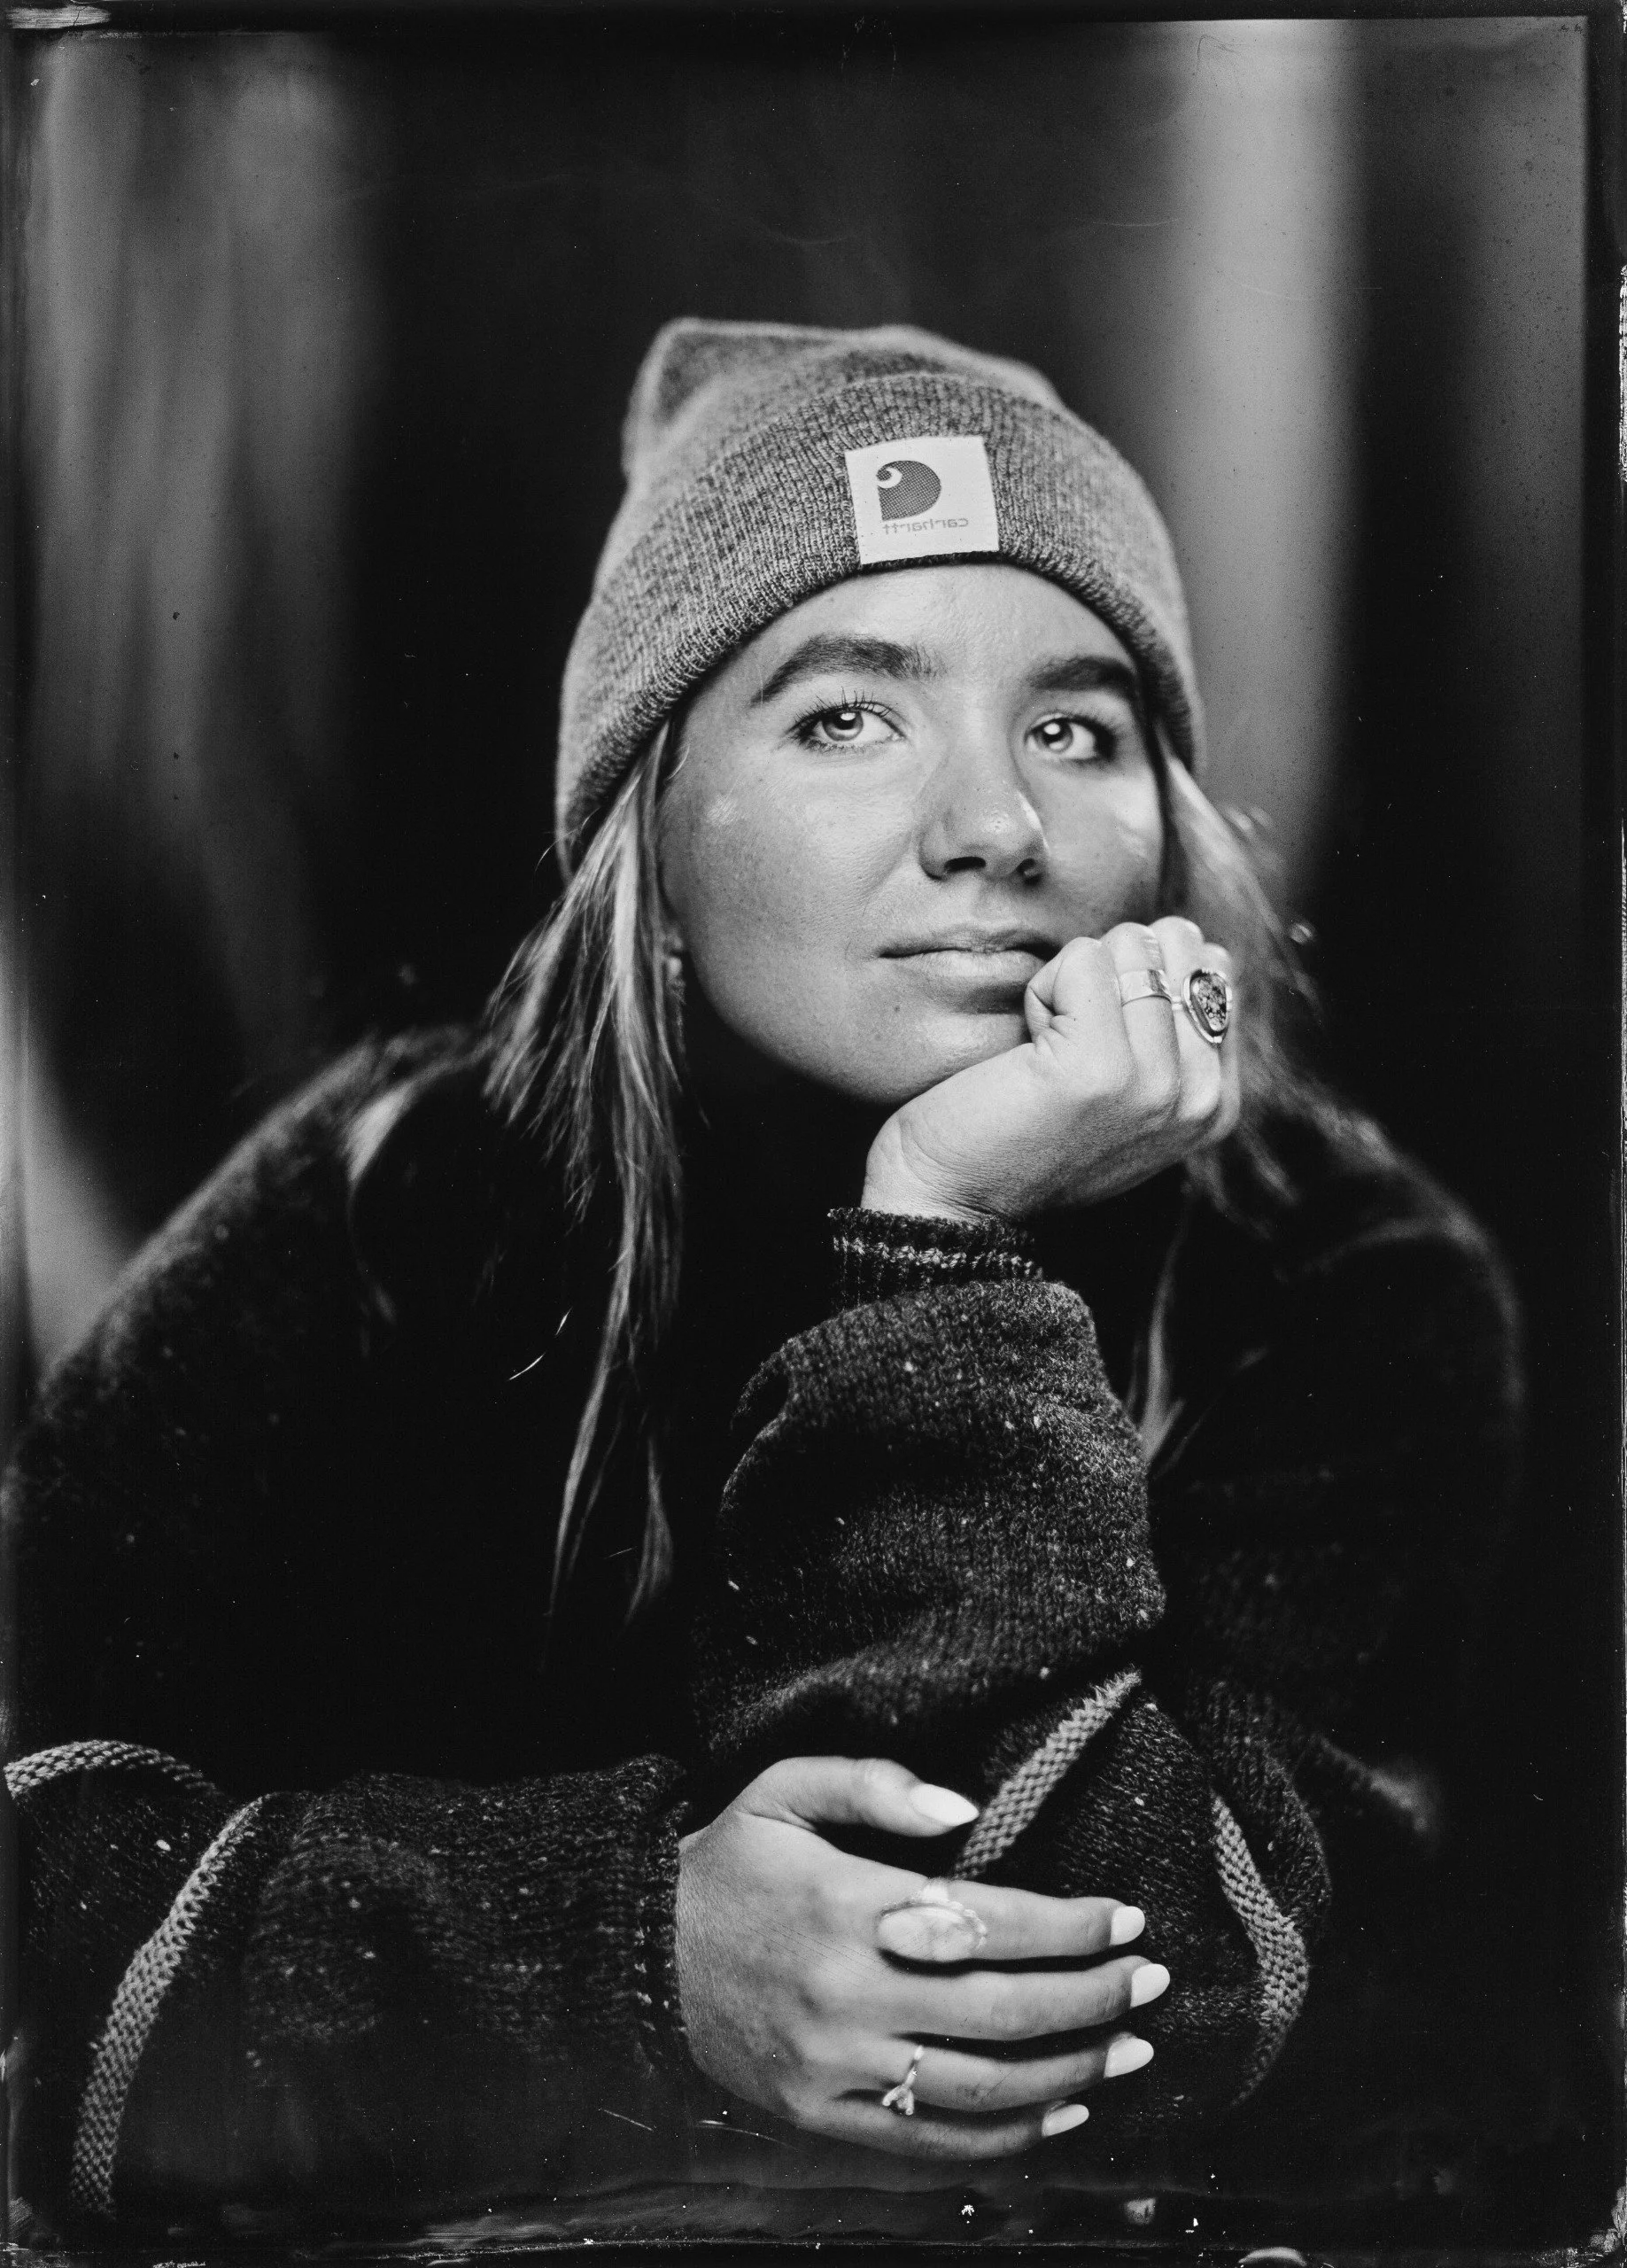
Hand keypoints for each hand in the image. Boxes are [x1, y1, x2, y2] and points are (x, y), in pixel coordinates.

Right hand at [675, 1756, 1167, 2161]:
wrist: (639, 1956)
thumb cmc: (729, 1864)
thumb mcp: (783, 1789)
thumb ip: (874, 1783)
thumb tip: (965, 1806)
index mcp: (847, 1906)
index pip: (990, 1921)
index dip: (1070, 1925)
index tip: (1126, 1917)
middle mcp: (847, 1994)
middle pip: (1002, 2010)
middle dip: (1093, 1998)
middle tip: (1153, 1982)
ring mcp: (834, 2067)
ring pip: (980, 2087)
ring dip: (1070, 2074)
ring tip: (1131, 2051)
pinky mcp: (821, 2117)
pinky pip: (929, 2143)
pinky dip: (1007, 2140)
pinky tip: (1061, 2116)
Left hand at [861, 917, 1239, 1225]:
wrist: (952, 1201)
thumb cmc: (1021, 1134)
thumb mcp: (1123, 1092)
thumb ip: (1169, 1030)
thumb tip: (1187, 935)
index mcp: (1215, 1103)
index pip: (1215, 967)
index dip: (1139, 980)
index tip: (1098, 1050)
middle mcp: (1200, 1097)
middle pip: (1174, 945)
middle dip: (1111, 973)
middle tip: (1068, 1045)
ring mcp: (1156, 1083)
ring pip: (1128, 945)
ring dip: (1070, 983)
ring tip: (1045, 1051)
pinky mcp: (1100, 1066)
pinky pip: (1082, 959)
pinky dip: (1041, 987)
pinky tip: (1027, 1048)